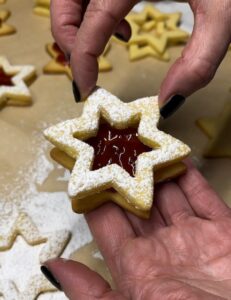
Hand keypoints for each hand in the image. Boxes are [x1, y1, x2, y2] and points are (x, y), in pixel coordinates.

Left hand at [42, 162, 230, 298]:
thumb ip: (92, 293)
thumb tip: (53, 267)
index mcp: (137, 267)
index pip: (108, 222)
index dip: (96, 196)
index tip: (86, 170)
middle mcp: (162, 248)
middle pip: (138, 203)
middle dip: (125, 177)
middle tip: (113, 149)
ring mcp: (194, 237)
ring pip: (169, 194)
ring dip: (156, 171)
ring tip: (140, 146)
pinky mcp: (223, 231)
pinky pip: (203, 196)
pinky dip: (190, 176)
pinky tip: (175, 157)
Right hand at [50, 0, 230, 109]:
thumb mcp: (221, 12)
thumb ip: (199, 60)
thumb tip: (168, 103)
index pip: (90, 22)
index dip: (82, 61)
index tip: (85, 91)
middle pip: (64, 2)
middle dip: (69, 39)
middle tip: (87, 65)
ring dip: (79, 26)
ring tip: (112, 43)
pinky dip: (94, 14)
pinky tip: (123, 27)